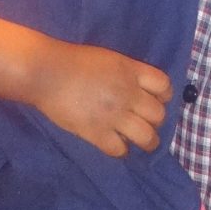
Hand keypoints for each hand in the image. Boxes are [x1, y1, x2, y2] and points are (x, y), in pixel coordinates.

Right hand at [29, 42, 170, 156]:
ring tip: (141, 142)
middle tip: (145, 122)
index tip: (156, 100)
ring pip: (147, 137)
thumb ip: (126, 73)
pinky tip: (116, 146)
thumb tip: (137, 88)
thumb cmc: (73, 61)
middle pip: (159, 114)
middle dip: (155, 120)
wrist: (46, 72)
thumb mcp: (109, 59)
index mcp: (131, 72)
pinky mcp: (97, 133)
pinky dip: (121, 151)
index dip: (164, 96)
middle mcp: (128, 94)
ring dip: (147, 141)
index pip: (164, 86)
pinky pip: (120, 150)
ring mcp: (114, 115)